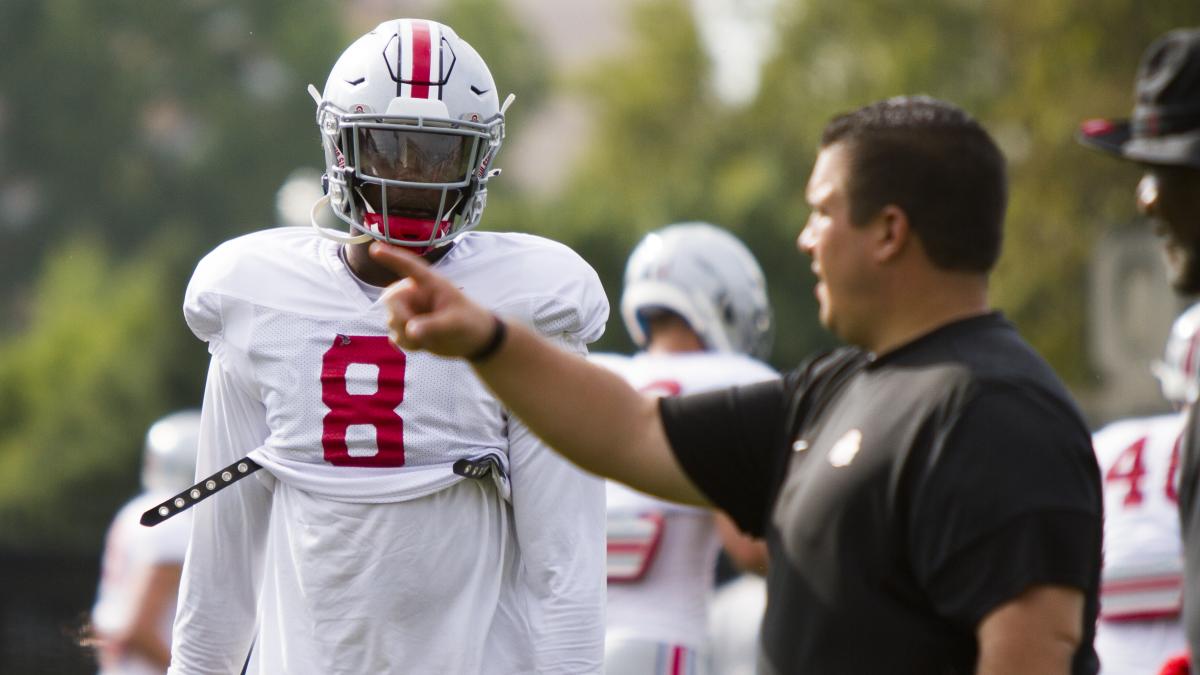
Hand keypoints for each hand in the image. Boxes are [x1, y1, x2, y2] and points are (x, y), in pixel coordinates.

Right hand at [370, 242, 496, 356]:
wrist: (473, 341)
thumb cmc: (469, 322)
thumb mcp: (455, 323)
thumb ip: (433, 325)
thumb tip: (410, 330)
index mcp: (430, 283)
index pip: (409, 267)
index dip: (392, 257)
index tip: (375, 249)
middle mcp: (416, 294)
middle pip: (391, 300)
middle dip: (400, 319)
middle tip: (415, 332)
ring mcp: (410, 310)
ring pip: (392, 321)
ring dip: (407, 335)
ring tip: (430, 338)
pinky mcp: (407, 326)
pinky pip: (395, 335)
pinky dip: (407, 344)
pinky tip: (423, 344)